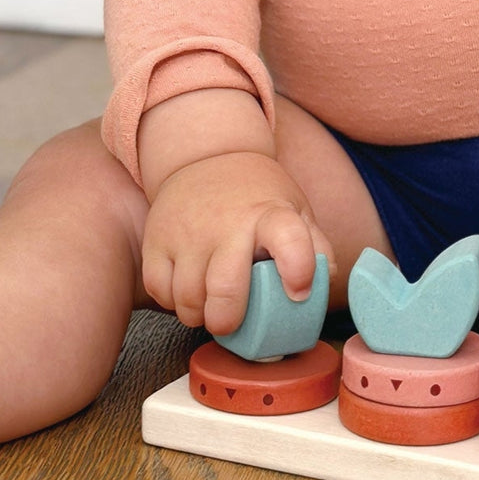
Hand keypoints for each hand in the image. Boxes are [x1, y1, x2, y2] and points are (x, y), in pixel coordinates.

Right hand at [141, 150, 332, 335]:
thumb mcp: (295, 209)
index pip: (289, 238)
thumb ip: (314, 246)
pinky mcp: (156, 240)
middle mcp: (228, 223)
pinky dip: (172, 302)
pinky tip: (187, 292)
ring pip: (187, 298)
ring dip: (199, 315)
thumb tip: (322, 286)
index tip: (298, 292)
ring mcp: (188, 232)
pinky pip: (160, 291)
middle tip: (232, 322)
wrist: (207, 157)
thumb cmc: (257, 195)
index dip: (297, 270)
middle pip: (224, 288)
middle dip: (228, 320)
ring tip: (210, 306)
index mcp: (270, 214)